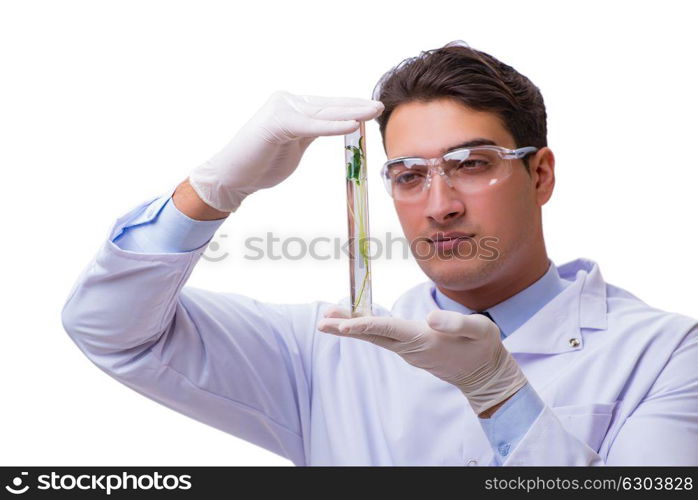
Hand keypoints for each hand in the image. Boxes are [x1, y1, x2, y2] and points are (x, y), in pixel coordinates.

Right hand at [188, 90, 384, 212]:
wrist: (232, 177)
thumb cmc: (261, 164)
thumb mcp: (295, 144)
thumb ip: (312, 132)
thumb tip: (335, 126)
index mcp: (292, 106)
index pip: (328, 106)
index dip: (351, 107)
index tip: (372, 108)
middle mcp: (287, 102)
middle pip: (329, 106)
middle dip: (356, 107)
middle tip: (379, 106)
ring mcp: (281, 109)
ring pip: (323, 114)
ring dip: (350, 113)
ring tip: (372, 111)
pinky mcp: (278, 122)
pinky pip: (312, 126)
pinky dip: (333, 125)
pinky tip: (352, 124)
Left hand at [317, 306, 527, 414]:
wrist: (486, 375)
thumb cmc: (483, 347)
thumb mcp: (479, 329)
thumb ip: (455, 323)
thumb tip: (429, 317)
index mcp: (423, 340)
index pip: (387, 329)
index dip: (363, 325)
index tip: (341, 325)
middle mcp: (411, 347)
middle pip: (373, 335)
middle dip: (346, 328)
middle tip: (322, 321)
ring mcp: (410, 351)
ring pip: (377, 337)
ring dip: (353, 328)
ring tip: (330, 317)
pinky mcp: (412, 350)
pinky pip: (385, 338)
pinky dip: (367, 328)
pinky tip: (357, 321)